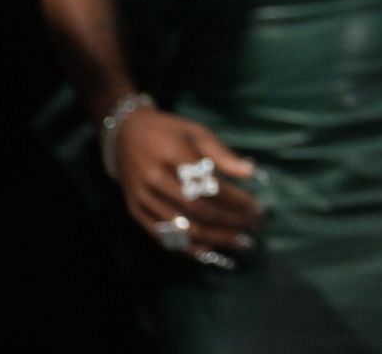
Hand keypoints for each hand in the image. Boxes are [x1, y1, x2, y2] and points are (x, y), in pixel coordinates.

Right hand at [114, 105, 261, 257]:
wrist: (123, 135)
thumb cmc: (167, 131)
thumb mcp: (196, 132)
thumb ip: (222, 154)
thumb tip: (251, 173)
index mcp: (174, 155)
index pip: (211, 186)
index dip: (236, 201)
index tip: (258, 209)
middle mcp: (156, 180)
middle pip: (198, 210)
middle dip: (229, 223)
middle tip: (254, 229)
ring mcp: (143, 198)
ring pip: (181, 228)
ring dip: (214, 239)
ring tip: (239, 243)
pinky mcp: (135, 211)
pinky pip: (162, 236)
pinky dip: (187, 247)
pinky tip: (209, 251)